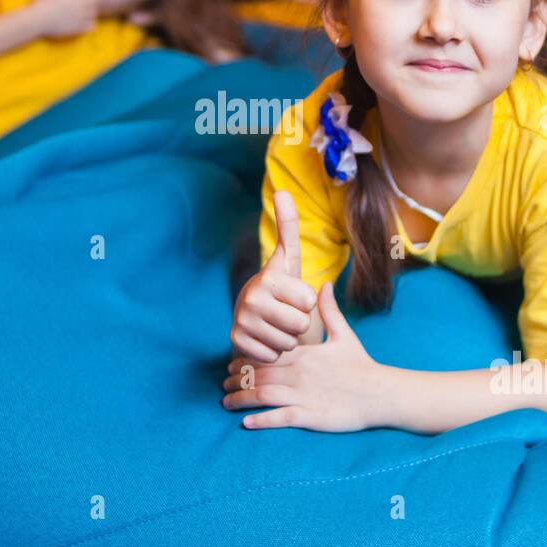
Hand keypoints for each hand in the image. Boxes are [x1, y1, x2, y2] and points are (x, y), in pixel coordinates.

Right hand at [30, 0, 97, 36]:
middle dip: (90, 3)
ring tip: (80, 15)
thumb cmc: (42, 3)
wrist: (36, 20)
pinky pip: (92, 26)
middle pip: (94, 2)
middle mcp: (79, 3)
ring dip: (89, 14)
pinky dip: (88, 25)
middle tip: (82, 7)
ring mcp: (80, 16)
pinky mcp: (79, 28)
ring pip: (94, 14)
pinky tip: (80, 24)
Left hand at [222, 281, 386, 431]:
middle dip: (237, 380)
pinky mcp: (310, 416)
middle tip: (223, 385)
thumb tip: (324, 285)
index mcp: (303, 355)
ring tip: (226, 403)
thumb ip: (329, 311)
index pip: (266, 354)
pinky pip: (280, 417)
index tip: (231, 365)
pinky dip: (261, 419)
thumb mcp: (344, 334)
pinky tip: (246, 422)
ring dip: (241, 399)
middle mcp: (299, 374)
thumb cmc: (361, 364)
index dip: (245, 360)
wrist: (380, 392)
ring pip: (263, 395)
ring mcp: (304, 396)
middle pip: (258, 375)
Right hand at [230, 190, 316, 361]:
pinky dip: (272, 352)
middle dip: (297, 324)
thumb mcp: (288, 257)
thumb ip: (288, 226)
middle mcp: (251, 298)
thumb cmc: (279, 286)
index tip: (294, 297)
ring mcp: (241, 321)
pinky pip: (272, 356)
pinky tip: (264, 339)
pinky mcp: (236, 342)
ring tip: (274, 326)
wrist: (251, 313)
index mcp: (268, 277)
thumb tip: (282, 190)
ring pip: (287, 344)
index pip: (310, 301)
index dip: (307, 302)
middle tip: (284, 314)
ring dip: (286, 340)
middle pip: (300, 324)